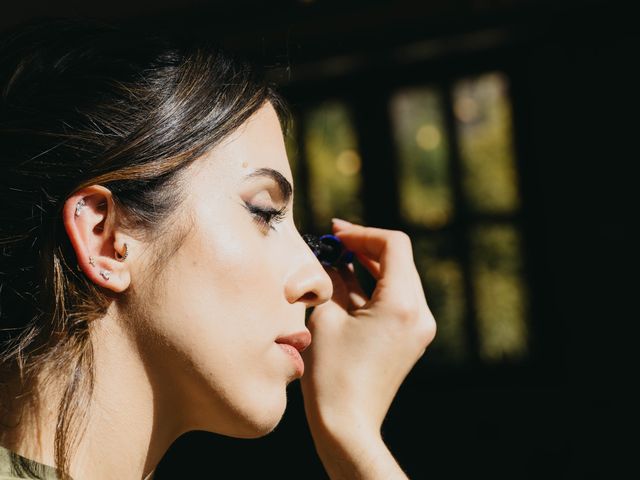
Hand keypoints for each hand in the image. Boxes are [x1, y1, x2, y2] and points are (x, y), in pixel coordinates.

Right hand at [300, 219, 435, 448]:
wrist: (347, 425)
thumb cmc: (332, 373)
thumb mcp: (326, 316)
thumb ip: (332, 279)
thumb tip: (331, 256)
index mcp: (402, 303)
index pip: (393, 244)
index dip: (362, 233)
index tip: (335, 234)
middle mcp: (420, 313)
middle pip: (398, 260)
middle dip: (364, 247)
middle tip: (332, 241)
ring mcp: (419, 328)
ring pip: (397, 278)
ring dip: (368, 266)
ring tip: (335, 260)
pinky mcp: (411, 339)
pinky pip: (396, 300)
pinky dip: (373, 288)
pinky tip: (346, 285)